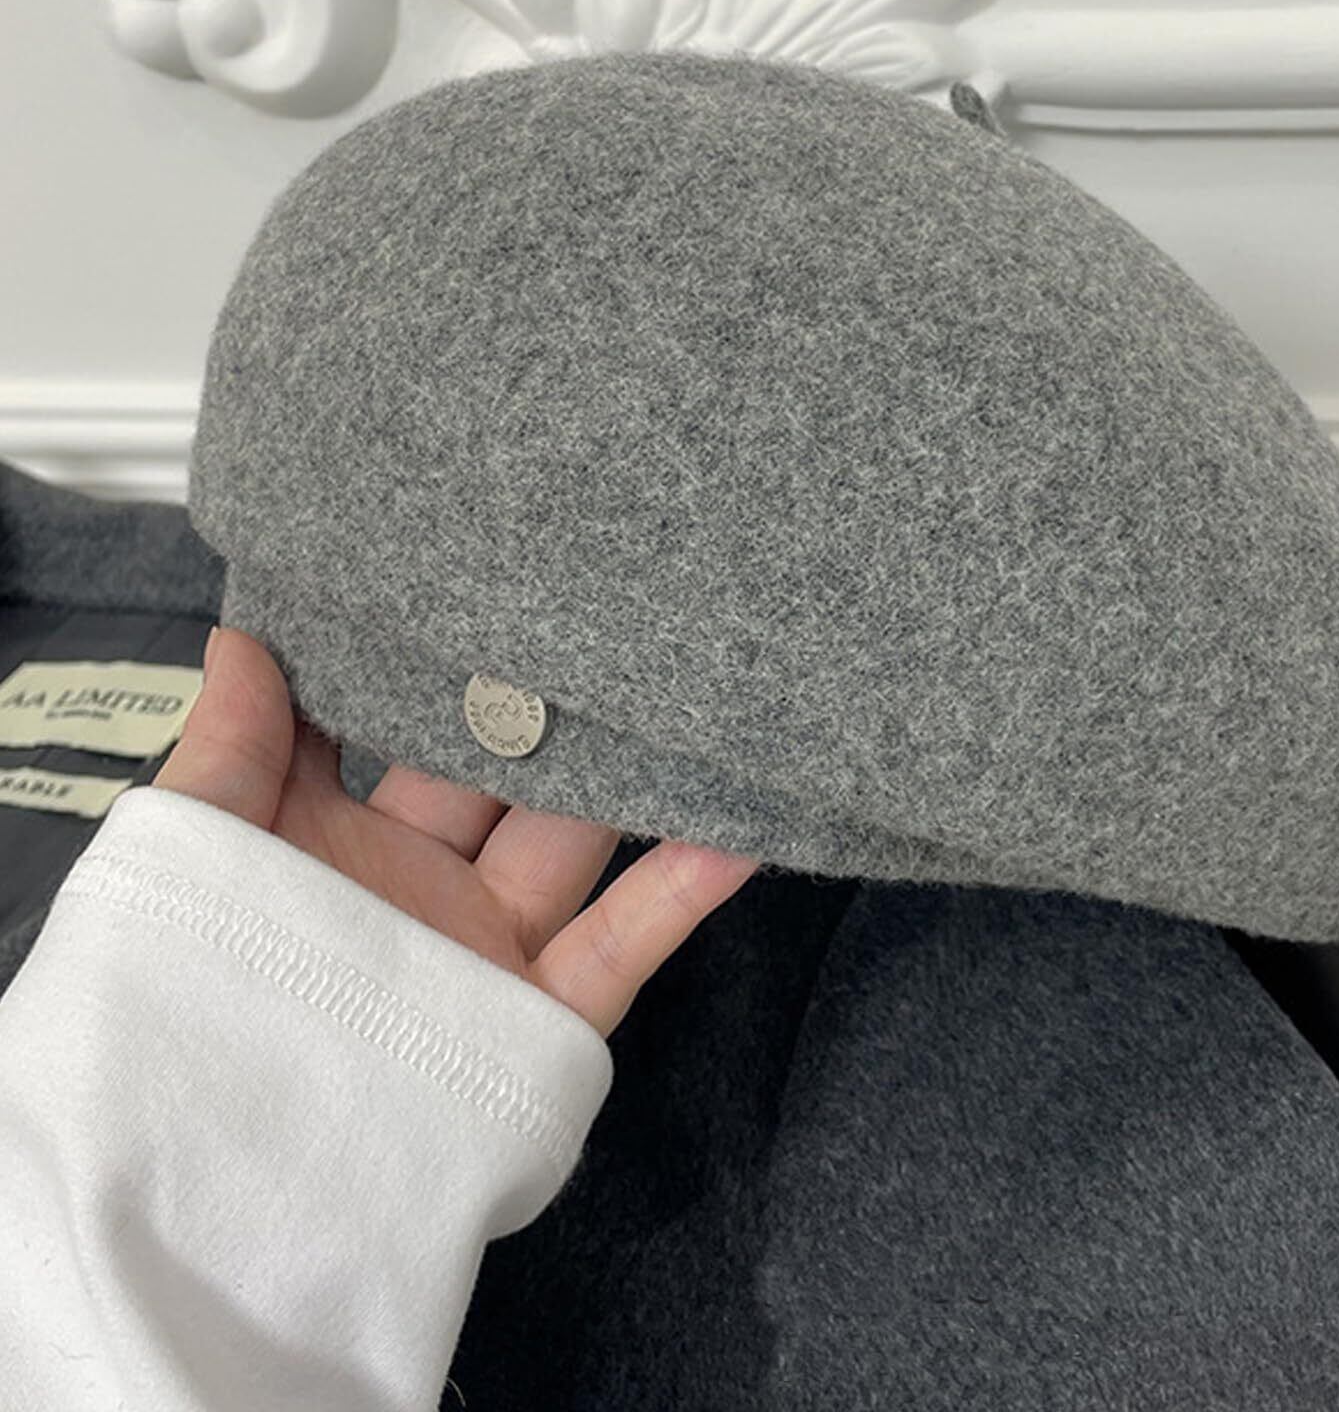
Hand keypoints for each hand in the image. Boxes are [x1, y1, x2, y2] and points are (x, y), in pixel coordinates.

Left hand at [153, 626, 758, 1035]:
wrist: (209, 1171)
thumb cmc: (183, 989)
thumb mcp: (194, 848)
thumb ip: (232, 745)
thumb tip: (242, 633)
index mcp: (338, 836)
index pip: (401, 729)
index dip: (437, 663)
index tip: (486, 585)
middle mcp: (423, 879)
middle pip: (505, 773)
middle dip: (550, 702)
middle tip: (608, 617)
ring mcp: (487, 941)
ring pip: (578, 839)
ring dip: (635, 775)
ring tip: (692, 695)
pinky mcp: (538, 1011)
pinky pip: (625, 942)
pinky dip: (684, 891)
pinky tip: (737, 831)